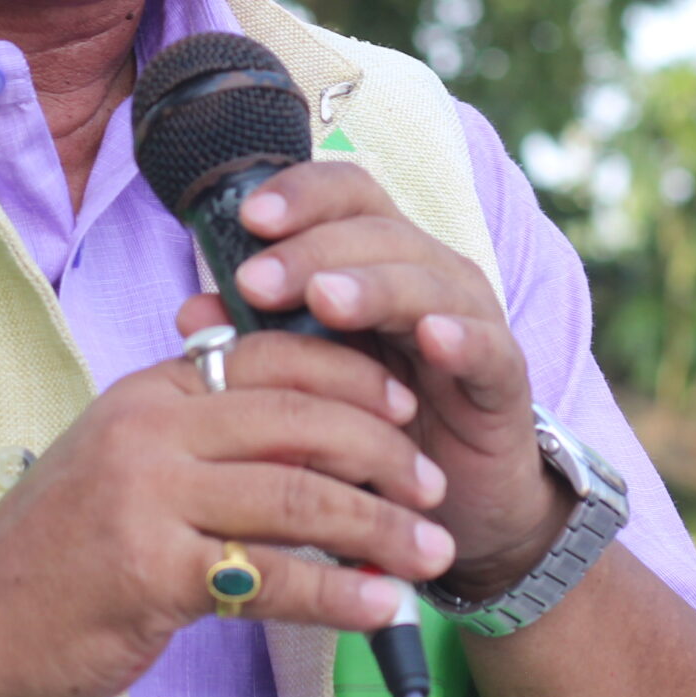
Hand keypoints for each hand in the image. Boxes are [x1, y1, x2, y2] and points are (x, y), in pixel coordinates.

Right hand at [0, 331, 456, 696]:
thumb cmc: (56, 547)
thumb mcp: (124, 461)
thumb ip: (201, 436)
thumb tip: (307, 430)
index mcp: (152, 389)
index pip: (273, 354)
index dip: (353, 374)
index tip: (407, 406)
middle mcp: (151, 428)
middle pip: (301, 418)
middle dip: (385, 452)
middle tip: (436, 486)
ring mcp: (148, 497)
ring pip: (300, 496)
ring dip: (381, 527)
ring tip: (433, 551)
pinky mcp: (150, 572)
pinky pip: (272, 578)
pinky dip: (339, 593)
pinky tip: (380, 604)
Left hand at [175, 161, 570, 602]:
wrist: (453, 500)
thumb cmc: (368, 422)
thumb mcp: (307, 376)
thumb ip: (257, 339)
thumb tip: (191, 314)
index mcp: (375, 257)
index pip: (344, 196)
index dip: (299, 195)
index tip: (247, 216)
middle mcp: (426, 271)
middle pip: (374, 230)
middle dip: (310, 251)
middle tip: (256, 282)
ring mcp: (470, 317)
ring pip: (424, 279)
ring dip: (371, 286)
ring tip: (324, 300)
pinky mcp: (504, 375)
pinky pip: (487, 346)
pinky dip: (461, 337)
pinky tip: (431, 337)